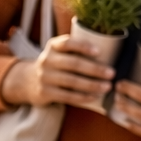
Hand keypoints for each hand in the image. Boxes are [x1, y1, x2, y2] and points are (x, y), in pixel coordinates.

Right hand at [0, 34, 114, 107]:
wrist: (28, 81)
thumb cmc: (56, 64)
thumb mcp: (61, 53)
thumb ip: (78, 50)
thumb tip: (112, 52)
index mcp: (53, 46)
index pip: (67, 43)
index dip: (83, 46)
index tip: (99, 52)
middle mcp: (47, 59)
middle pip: (73, 63)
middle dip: (95, 69)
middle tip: (112, 73)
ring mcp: (44, 76)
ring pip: (71, 81)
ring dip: (92, 84)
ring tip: (107, 86)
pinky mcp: (44, 92)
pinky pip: (66, 95)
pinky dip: (82, 97)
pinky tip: (94, 96)